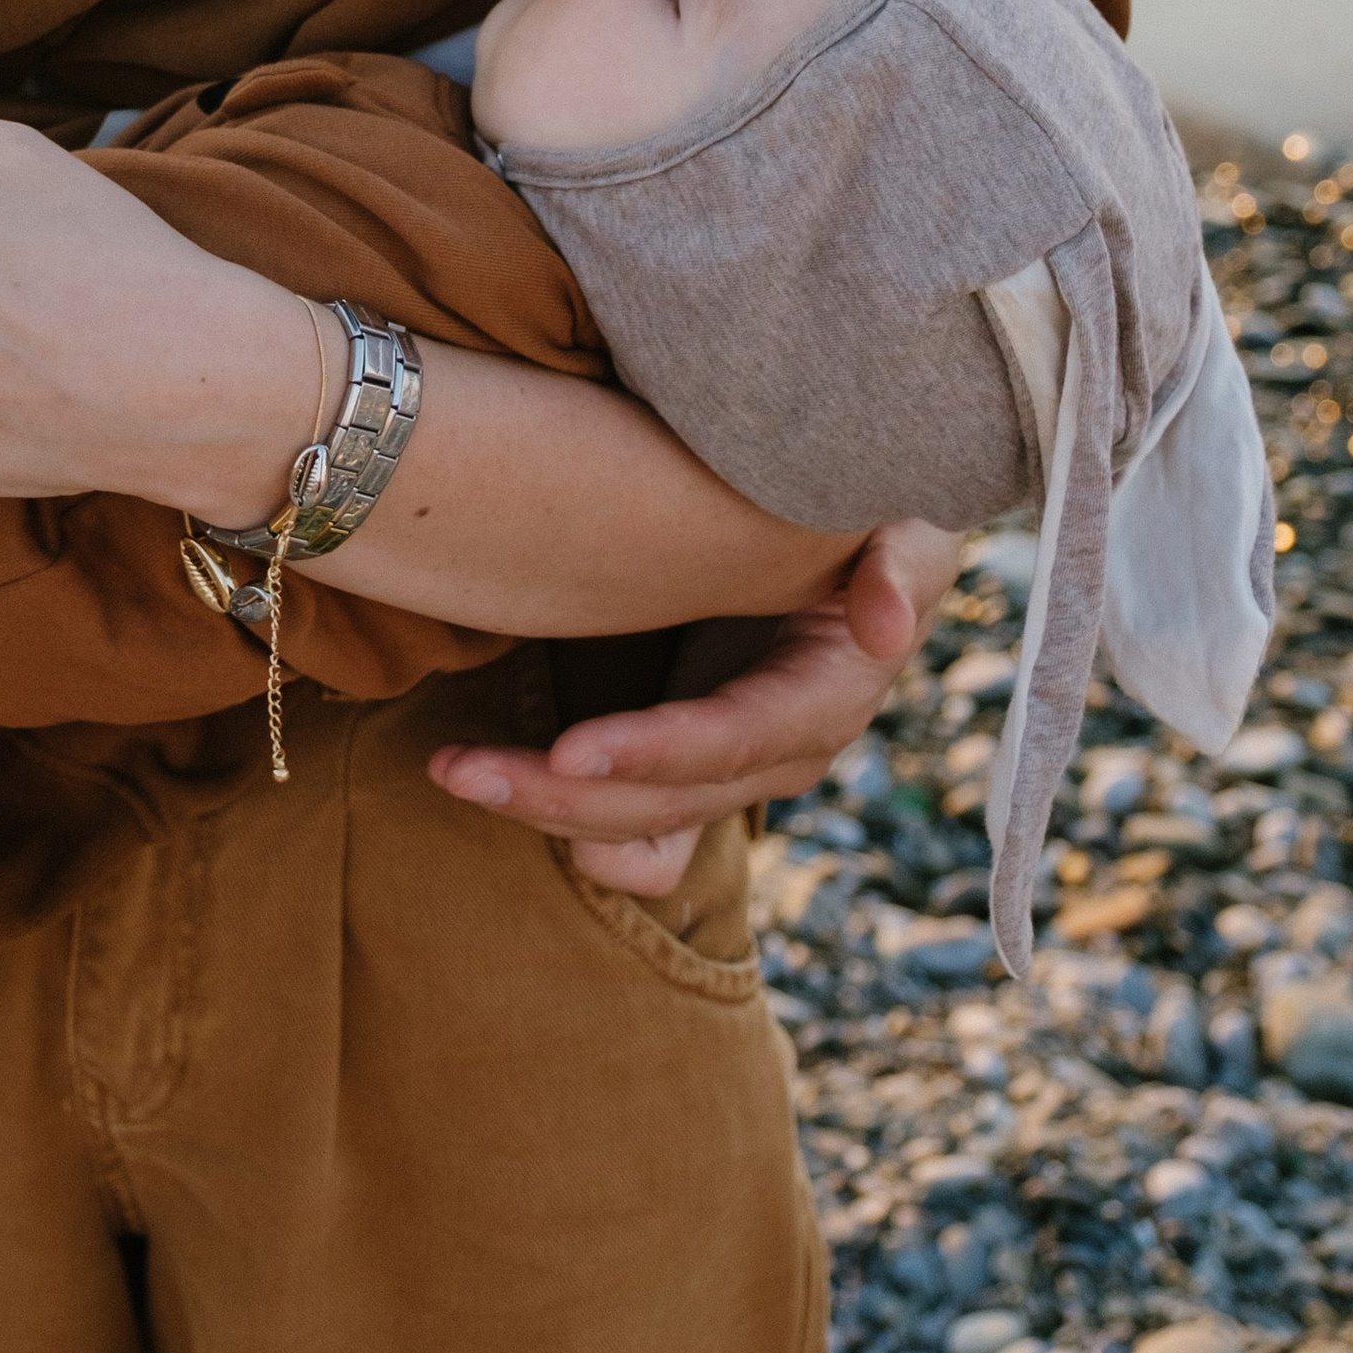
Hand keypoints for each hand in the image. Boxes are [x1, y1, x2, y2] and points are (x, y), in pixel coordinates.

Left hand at [428, 518, 959, 896]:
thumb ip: (901, 562)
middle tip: (462, 767)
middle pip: (667, 798)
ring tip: (451, 769)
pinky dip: (578, 834)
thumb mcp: (899, 522)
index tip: (573, 752)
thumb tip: (886, 625)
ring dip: (543, 810)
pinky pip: (641, 841)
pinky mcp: (690, 769)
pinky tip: (504, 800)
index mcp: (825, 696)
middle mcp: (776, 752)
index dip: (658, 752)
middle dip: (564, 792)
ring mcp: (729, 772)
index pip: (737, 739)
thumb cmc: (862, 510)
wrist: (837, 526)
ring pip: (638, 826)